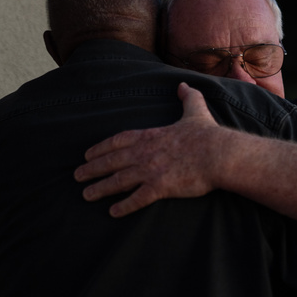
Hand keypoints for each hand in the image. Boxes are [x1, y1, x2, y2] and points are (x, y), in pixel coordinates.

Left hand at [74, 82, 224, 216]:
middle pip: (112, 161)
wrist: (219, 154)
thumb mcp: (196, 110)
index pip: (118, 141)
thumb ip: (187, 97)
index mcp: (151, 135)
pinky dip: (124, 205)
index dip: (101, 148)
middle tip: (77, 176)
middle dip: (92, 168)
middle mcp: (145, 152)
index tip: (88, 155)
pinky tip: (113, 212)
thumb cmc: (207, 134)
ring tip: (86, 195)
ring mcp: (151, 170)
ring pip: (119, 180)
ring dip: (100, 188)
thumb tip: (183, 84)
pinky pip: (137, 198)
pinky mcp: (161, 187)